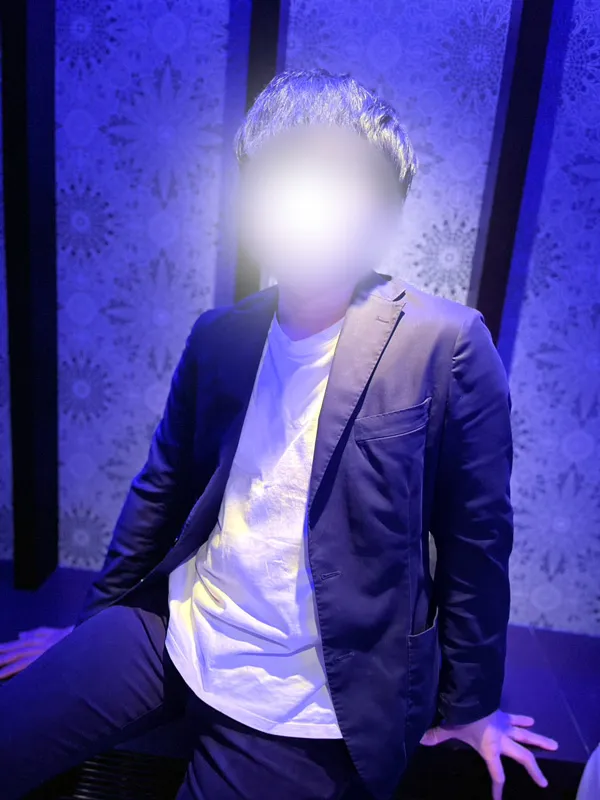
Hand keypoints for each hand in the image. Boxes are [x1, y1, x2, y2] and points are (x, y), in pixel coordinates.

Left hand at [0, 625, 74, 678]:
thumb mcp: (52, 632)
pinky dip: (15, 670)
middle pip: (15, 651)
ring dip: (5, 665)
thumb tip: (19, 635)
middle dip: (1, 656)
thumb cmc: (71, 638)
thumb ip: (36, 632)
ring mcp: (41, 654)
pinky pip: (26, 667)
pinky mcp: (45, 662)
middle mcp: (37, 646)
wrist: (86, 641)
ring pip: (18, 659)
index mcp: (38, 639)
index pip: (17, 644)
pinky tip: (5, 675)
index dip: (4, 648)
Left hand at [420, 709, 558, 799]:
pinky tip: (533, 720)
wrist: (471, 692)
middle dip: (534, 770)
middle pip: (523, 758)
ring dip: (540, 741)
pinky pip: (516, 717)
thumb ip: (434, 735)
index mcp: (490, 748)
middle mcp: (502, 739)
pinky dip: (524, 719)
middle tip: (544, 782)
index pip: (497, 774)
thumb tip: (419, 739)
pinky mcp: (503, 713)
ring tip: (555, 746)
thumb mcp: (447, 728)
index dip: (498, 789)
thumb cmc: (460, 714)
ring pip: (527, 736)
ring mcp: (505, 724)